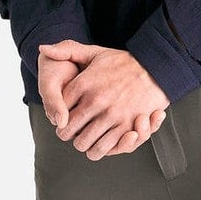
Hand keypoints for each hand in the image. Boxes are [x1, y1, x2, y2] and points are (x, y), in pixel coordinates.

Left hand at [38, 40, 168, 159]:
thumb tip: (42, 49)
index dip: (58, 115)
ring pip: (83, 144)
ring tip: (86, 138)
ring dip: (83, 143)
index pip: (58, 109)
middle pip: (67, 130)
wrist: (157, 69)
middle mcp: (96, 101)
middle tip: (73, 130)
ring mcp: (112, 116)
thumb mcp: (95, 52)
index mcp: (84, 83)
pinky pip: (103, 149)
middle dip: (68, 132)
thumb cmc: (124, 62)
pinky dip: (98, 150)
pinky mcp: (127, 127)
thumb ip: (67, 51)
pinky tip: (99, 142)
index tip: (64, 115)